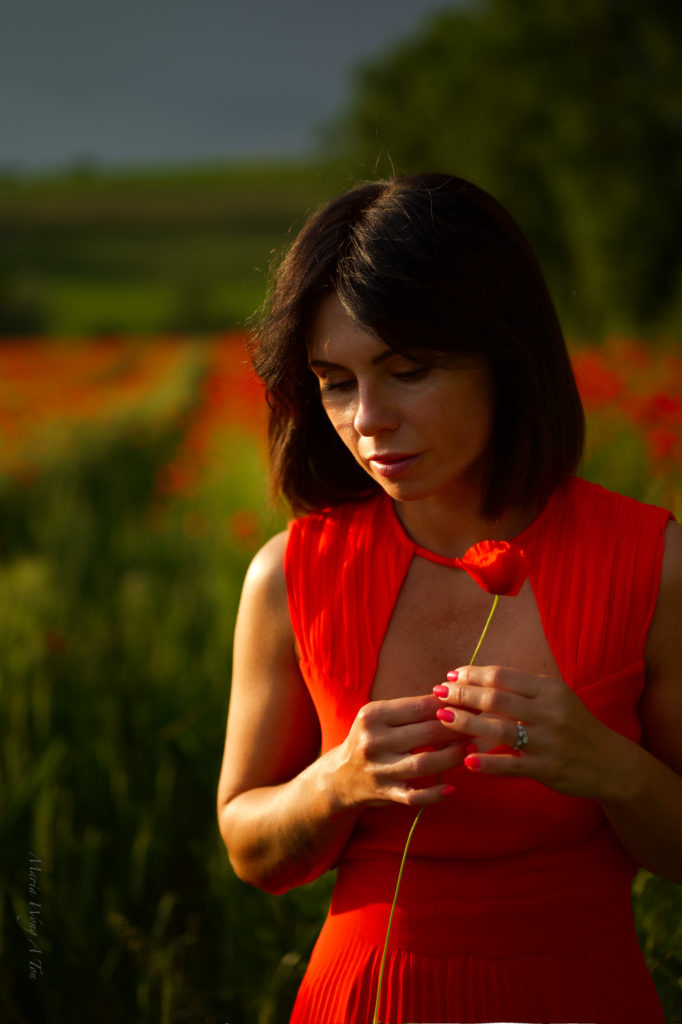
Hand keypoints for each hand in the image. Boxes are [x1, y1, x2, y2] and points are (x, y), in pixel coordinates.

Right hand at [334, 694, 466, 808]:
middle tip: (480, 727)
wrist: (340, 775)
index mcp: (373, 715)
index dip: (451, 705)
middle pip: (426, 734)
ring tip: (471, 750)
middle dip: (458, 730)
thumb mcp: (382, 717)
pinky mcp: (384, 793)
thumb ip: (412, 709)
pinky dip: (435, 794)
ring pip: (424, 763)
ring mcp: (378, 769)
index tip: (473, 704)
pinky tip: (452, 787)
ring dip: (453, 757)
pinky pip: (414, 796)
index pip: (420, 707)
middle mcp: (373, 741)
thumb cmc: (371, 738)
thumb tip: (454, 697)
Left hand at [432, 665, 627, 799]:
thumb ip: (522, 690)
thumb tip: (478, 679)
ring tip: (442, 719)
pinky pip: (512, 765)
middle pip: (497, 698)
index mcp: (550, 689)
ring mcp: (549, 742)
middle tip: (438, 694)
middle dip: (463, 695)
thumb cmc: (574, 726)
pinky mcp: (548, 769)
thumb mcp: (555, 699)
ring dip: (467, 723)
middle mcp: (550, 712)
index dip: (473, 674)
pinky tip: (466, 760)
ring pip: (500, 729)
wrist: (610, 763)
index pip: (503, 676)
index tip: (451, 676)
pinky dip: (488, 763)